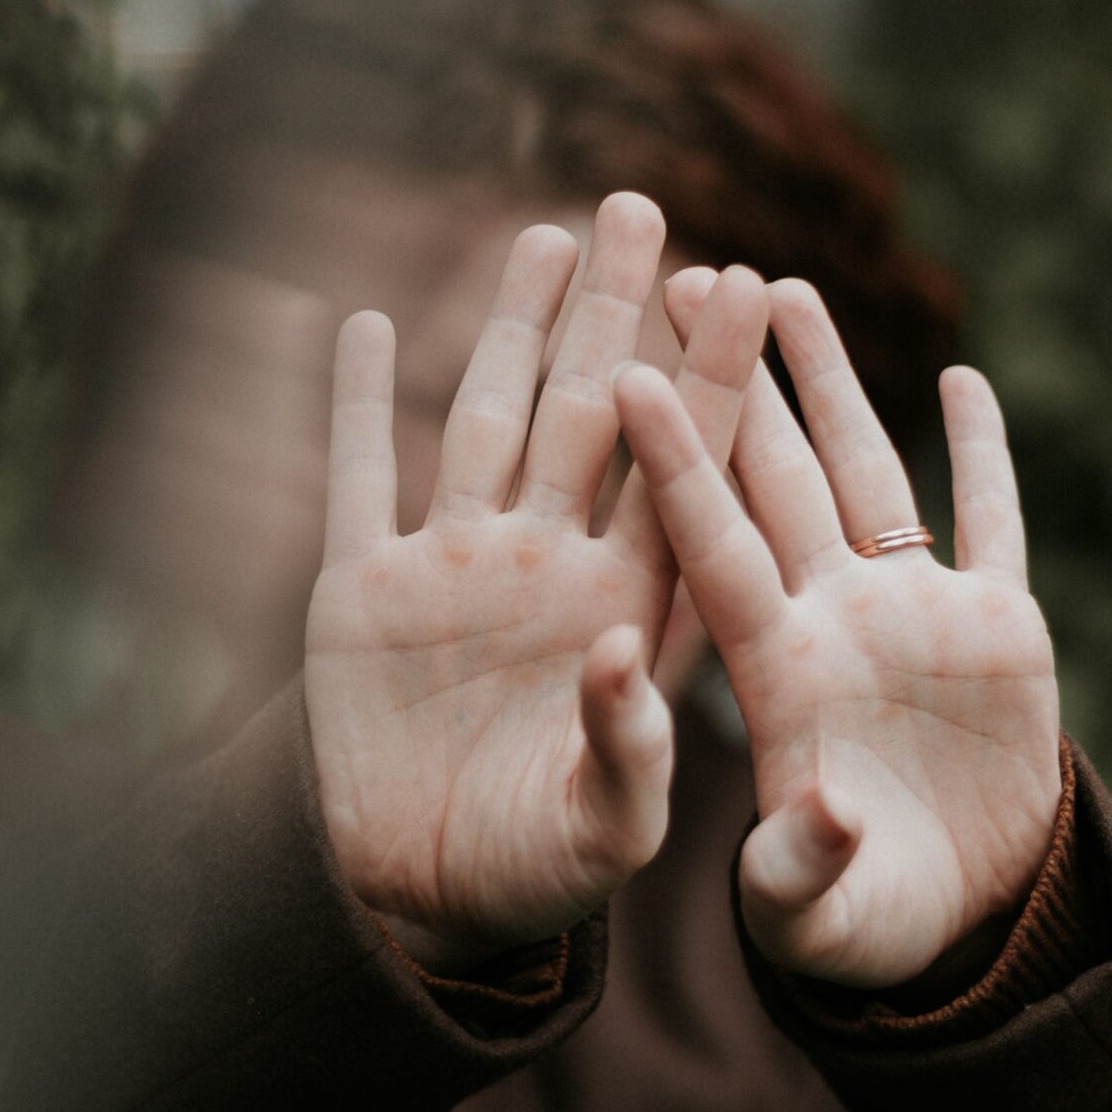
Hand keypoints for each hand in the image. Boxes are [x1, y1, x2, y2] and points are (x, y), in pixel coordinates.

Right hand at [304, 194, 769, 973]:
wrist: (421, 903)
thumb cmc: (540, 876)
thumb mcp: (606, 832)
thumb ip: (631, 751)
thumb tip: (625, 656)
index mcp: (627, 610)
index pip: (683, 472)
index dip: (714, 378)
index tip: (754, 285)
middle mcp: (549, 567)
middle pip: (592, 415)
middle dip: (618, 313)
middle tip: (645, 208)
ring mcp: (456, 570)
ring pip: (489, 420)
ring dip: (513, 329)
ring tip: (546, 235)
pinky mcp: (362, 593)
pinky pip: (359, 478)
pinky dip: (358, 404)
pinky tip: (370, 323)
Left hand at [616, 275, 1061, 990]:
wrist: (953, 925)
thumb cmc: (855, 926)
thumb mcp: (812, 918)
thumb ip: (800, 869)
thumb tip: (823, 813)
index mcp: (775, 673)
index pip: (712, 546)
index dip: (677, 463)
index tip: (630, 374)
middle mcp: (832, 620)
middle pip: (773, 474)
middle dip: (737, 375)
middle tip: (685, 271)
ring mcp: (913, 616)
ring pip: (866, 469)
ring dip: (831, 381)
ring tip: (788, 287)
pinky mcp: (998, 629)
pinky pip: (991, 522)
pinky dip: (984, 454)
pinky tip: (962, 380)